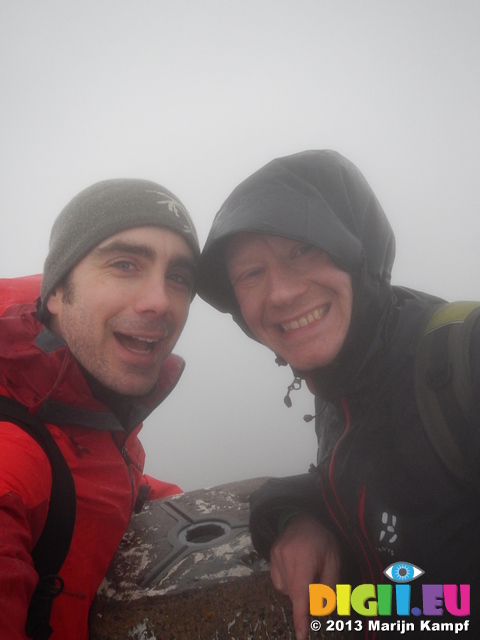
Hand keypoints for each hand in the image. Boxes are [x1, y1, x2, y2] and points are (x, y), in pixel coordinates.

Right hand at [270, 512, 340, 639]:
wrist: (302, 518)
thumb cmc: (322, 539)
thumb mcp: (334, 560)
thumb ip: (330, 586)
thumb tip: (323, 610)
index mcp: (304, 557)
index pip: (301, 593)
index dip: (301, 616)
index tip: (301, 635)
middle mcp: (286, 557)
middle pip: (295, 593)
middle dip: (307, 595)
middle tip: (318, 579)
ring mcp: (275, 556)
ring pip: (286, 590)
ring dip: (297, 589)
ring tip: (306, 571)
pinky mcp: (270, 556)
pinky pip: (279, 583)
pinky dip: (288, 584)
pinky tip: (296, 571)